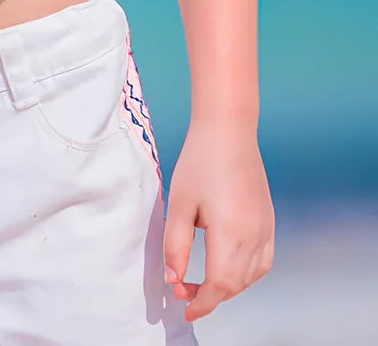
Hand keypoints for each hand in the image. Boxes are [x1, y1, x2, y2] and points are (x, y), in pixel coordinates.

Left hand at [163, 119, 274, 321]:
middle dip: (210, 294)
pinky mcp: (269, 222)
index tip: (185, 310)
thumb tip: (173, 279)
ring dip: (227, 285)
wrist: (228, 131)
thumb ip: (175, 244)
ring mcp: (267, 229)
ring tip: (200, 280)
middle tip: (181, 289)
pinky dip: (244, 272)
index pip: (221, 284)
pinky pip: (262, 261)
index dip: (203, 302)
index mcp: (231, 231)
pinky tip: (225, 265)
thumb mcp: (178, 203)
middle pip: (236, 284)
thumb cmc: (199, 161)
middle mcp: (256, 235)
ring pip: (251, 276)